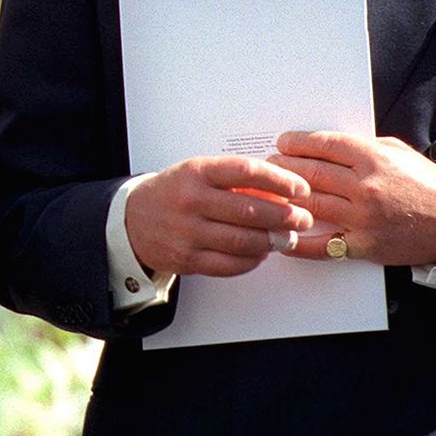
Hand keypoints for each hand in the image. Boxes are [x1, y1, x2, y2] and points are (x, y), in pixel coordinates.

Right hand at [124, 155, 314, 276]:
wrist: (132, 220)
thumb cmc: (173, 193)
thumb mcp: (198, 173)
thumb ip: (235, 180)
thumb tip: (280, 192)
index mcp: (196, 172)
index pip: (247, 172)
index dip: (280, 180)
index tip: (299, 188)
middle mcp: (191, 201)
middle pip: (250, 210)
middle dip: (285, 216)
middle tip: (303, 218)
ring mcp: (188, 232)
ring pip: (243, 240)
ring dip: (273, 241)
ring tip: (287, 238)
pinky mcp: (187, 259)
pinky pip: (229, 264)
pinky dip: (252, 260)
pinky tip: (261, 253)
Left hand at [270, 130, 435, 266]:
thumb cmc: (423, 183)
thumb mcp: (396, 153)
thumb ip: (361, 147)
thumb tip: (323, 145)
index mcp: (373, 158)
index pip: (323, 145)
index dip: (296, 143)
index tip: (283, 143)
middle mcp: (366, 186)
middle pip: (310, 173)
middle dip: (283, 167)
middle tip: (269, 164)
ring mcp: (363, 217)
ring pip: (310, 203)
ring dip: (284, 197)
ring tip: (270, 192)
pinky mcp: (363, 245)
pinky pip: (321, 245)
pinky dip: (297, 241)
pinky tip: (281, 235)